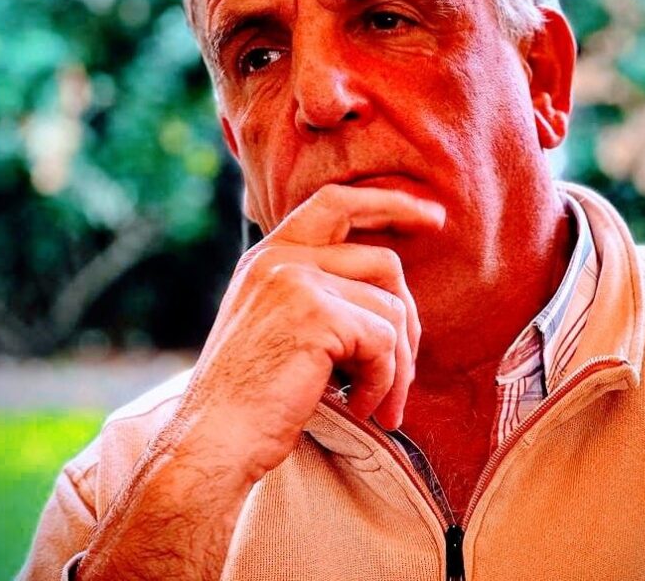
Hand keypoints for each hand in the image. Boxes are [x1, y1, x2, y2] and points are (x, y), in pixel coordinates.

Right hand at [176, 183, 445, 481]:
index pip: (337, 202)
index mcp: (271, 255)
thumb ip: (318, 294)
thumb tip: (392, 298)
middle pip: (383, 261)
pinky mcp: (314, 315)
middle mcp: (281, 257)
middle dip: (411, 316)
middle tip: (408, 369)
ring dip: (397, 368)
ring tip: (379, 404)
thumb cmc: (251, 397)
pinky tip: (360, 408)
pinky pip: (383, 342)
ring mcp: (296, 281)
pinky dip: (384, 383)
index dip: (389, 202)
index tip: (433, 216)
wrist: (210, 442)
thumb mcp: (276, 325)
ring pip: (391, 310)